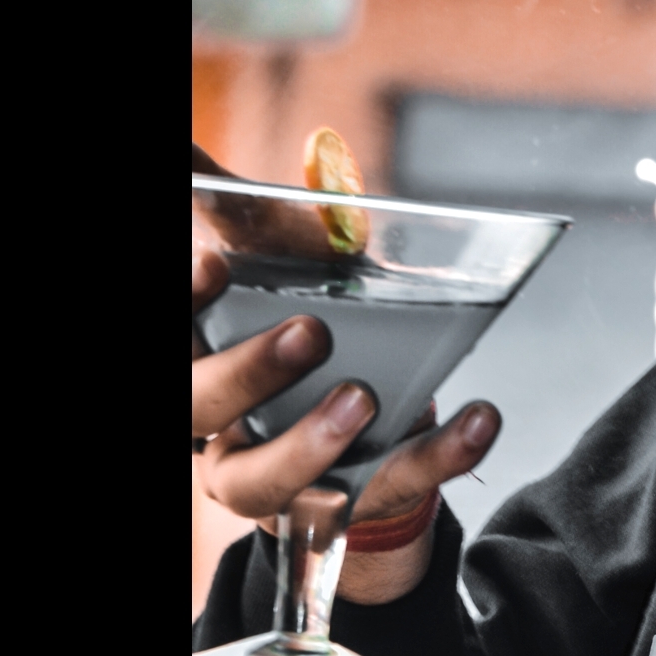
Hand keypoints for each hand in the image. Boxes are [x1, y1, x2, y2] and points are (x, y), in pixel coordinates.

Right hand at [193, 239, 501, 605]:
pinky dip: (438, 453)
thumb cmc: (306, 334)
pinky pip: (388, 486)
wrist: (359, 429)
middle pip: (198, 411)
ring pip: (267, 482)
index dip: (185, 304)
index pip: (175, 337)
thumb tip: (193, 152)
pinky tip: (479, 418)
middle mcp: (220, 428)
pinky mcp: (348, 503)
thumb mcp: (282, 273)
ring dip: (312, 442)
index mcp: (199, 363)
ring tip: (364, 399)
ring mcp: (275, 480)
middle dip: (248, 373)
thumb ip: (252, 222)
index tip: (215, 264)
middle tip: (309, 333)